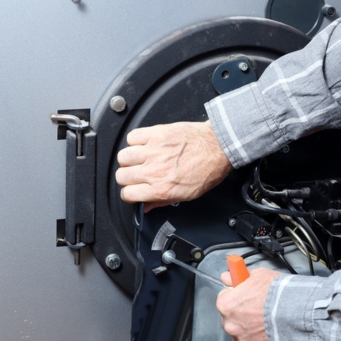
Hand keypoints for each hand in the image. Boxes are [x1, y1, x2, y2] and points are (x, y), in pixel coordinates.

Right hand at [116, 121, 231, 211]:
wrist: (219, 147)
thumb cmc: (208, 169)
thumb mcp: (187, 195)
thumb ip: (162, 201)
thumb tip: (147, 206)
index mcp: (161, 188)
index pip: (127, 194)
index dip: (128, 194)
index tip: (133, 190)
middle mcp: (154, 170)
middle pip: (121, 176)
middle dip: (127, 178)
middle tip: (136, 175)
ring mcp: (154, 151)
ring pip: (123, 157)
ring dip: (129, 159)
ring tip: (140, 159)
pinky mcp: (156, 134)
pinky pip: (132, 137)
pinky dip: (135, 141)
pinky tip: (144, 144)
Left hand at [216, 267, 281, 340]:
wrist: (297, 315)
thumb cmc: (278, 295)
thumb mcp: (258, 275)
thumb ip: (239, 276)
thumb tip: (228, 277)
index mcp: (226, 305)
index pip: (224, 299)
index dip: (237, 297)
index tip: (245, 296)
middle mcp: (230, 325)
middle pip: (232, 320)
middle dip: (242, 316)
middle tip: (259, 310)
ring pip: (242, 336)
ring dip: (251, 332)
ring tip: (267, 323)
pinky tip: (272, 334)